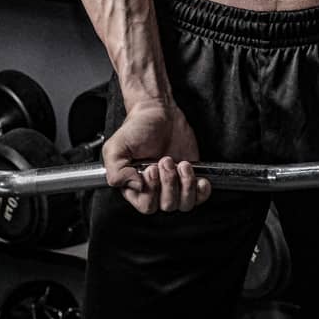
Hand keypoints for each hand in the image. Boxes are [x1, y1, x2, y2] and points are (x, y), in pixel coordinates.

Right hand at [102, 99, 210, 214]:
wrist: (159, 112)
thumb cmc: (137, 128)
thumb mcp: (116, 148)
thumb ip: (116, 172)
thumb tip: (135, 187)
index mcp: (135, 186)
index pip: (146, 206)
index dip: (152, 191)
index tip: (150, 169)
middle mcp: (155, 189)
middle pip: (167, 206)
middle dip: (169, 182)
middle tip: (165, 160)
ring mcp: (174, 184)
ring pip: (185, 204)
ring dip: (186, 184)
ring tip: (181, 163)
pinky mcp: (190, 177)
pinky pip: (200, 197)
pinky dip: (202, 190)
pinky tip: (197, 176)